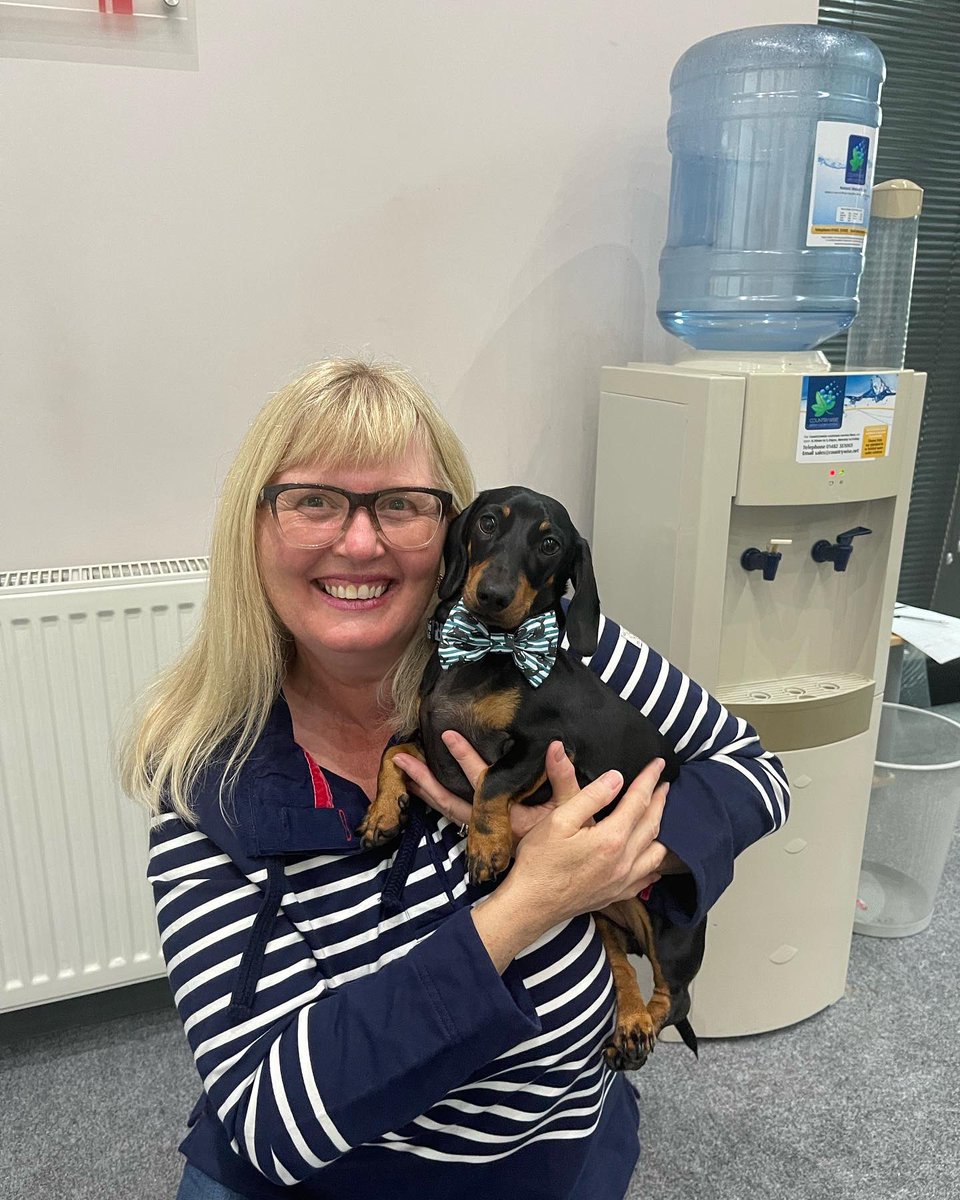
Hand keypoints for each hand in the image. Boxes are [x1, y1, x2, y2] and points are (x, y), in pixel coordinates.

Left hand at [393, 733, 575, 847]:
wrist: (569, 873)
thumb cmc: (575, 837)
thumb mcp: (574, 808)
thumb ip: (565, 778)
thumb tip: (555, 746)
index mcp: (510, 816)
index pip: (482, 783)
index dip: (465, 759)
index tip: (447, 736)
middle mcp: (491, 825)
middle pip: (450, 802)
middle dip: (424, 780)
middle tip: (398, 758)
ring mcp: (485, 830)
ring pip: (448, 810)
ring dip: (425, 790)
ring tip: (404, 770)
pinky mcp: (485, 831)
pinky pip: (456, 814)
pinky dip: (438, 798)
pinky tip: (426, 786)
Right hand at [507, 756, 669, 921]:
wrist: (530, 906)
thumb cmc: (539, 862)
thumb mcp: (558, 820)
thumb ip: (590, 796)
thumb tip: (616, 778)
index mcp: (611, 839)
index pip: (638, 802)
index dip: (649, 780)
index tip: (659, 763)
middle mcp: (624, 861)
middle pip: (652, 825)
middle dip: (659, 801)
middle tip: (664, 784)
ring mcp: (622, 881)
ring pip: (655, 853)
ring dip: (660, 831)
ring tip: (658, 816)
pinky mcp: (615, 895)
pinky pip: (646, 879)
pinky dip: (653, 864)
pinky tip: (652, 861)